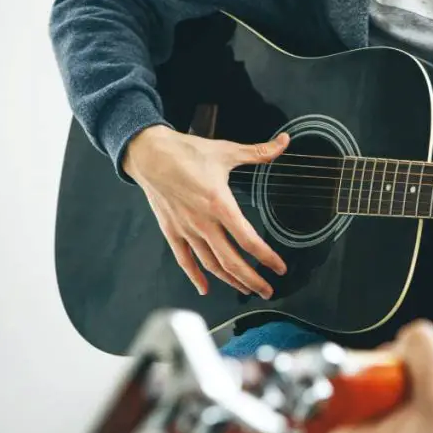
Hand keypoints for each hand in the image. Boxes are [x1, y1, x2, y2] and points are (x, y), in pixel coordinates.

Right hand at [122, 125, 288, 298]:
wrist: (148, 153)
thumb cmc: (186, 151)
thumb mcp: (226, 151)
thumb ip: (258, 152)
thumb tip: (284, 142)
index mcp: (219, 204)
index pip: (248, 239)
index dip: (266, 257)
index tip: (279, 267)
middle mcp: (203, 222)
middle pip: (231, 261)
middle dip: (252, 279)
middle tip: (268, 290)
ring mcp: (185, 229)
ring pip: (210, 264)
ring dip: (230, 280)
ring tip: (246, 290)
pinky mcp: (171, 230)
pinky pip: (184, 259)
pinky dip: (195, 276)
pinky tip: (205, 288)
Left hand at [327, 321, 432, 432]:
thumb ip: (417, 345)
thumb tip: (409, 336)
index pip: (337, 395)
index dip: (362, 368)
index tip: (391, 361)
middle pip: (368, 390)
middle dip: (399, 371)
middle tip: (428, 372)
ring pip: (395, 396)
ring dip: (420, 381)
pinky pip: (413, 410)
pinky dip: (432, 397)